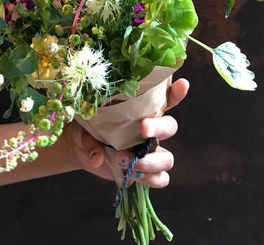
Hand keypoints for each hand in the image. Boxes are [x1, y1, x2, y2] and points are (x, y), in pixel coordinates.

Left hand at [69, 77, 188, 187]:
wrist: (80, 149)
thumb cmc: (87, 127)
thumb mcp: (84, 127)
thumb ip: (91, 140)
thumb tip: (99, 157)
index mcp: (141, 110)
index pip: (165, 98)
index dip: (176, 92)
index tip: (183, 84)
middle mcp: (151, 129)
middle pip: (170, 127)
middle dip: (159, 127)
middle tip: (143, 128)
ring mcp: (150, 152)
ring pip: (167, 159)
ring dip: (148, 162)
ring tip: (122, 159)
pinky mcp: (146, 171)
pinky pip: (160, 178)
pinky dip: (149, 179)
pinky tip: (131, 175)